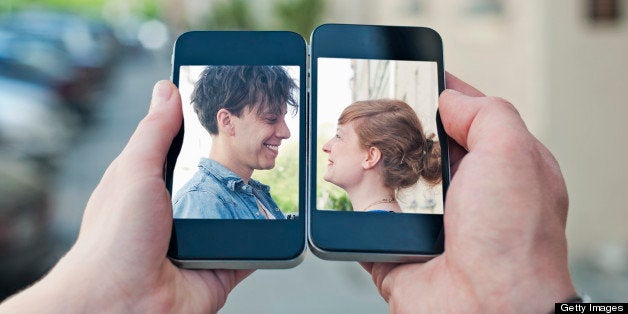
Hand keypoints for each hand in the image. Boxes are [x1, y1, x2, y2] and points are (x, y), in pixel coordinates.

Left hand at [1, 81, 250, 312]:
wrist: (122, 305)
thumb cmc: (114, 241)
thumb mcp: (134, 172)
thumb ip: (154, 132)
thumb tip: (166, 89)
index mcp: (152, 185)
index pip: (183, 148)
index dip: (202, 129)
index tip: (230, 108)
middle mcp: (177, 211)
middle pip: (215, 178)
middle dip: (236, 165)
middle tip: (262, 140)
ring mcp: (201, 238)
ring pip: (237, 211)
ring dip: (251, 200)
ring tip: (274, 174)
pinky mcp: (222, 265)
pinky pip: (253, 247)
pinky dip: (266, 237)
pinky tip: (277, 219)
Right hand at [362, 73, 575, 311]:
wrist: (485, 310)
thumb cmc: (512, 240)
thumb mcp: (513, 153)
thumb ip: (486, 113)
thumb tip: (450, 97)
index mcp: (499, 170)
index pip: (466, 119)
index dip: (440, 96)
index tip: (411, 76)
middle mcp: (466, 196)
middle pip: (422, 148)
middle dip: (398, 130)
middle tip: (372, 109)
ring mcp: (430, 224)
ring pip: (391, 181)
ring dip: (372, 166)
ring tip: (349, 142)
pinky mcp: (398, 248)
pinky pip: (367, 220)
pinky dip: (353, 206)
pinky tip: (341, 183)